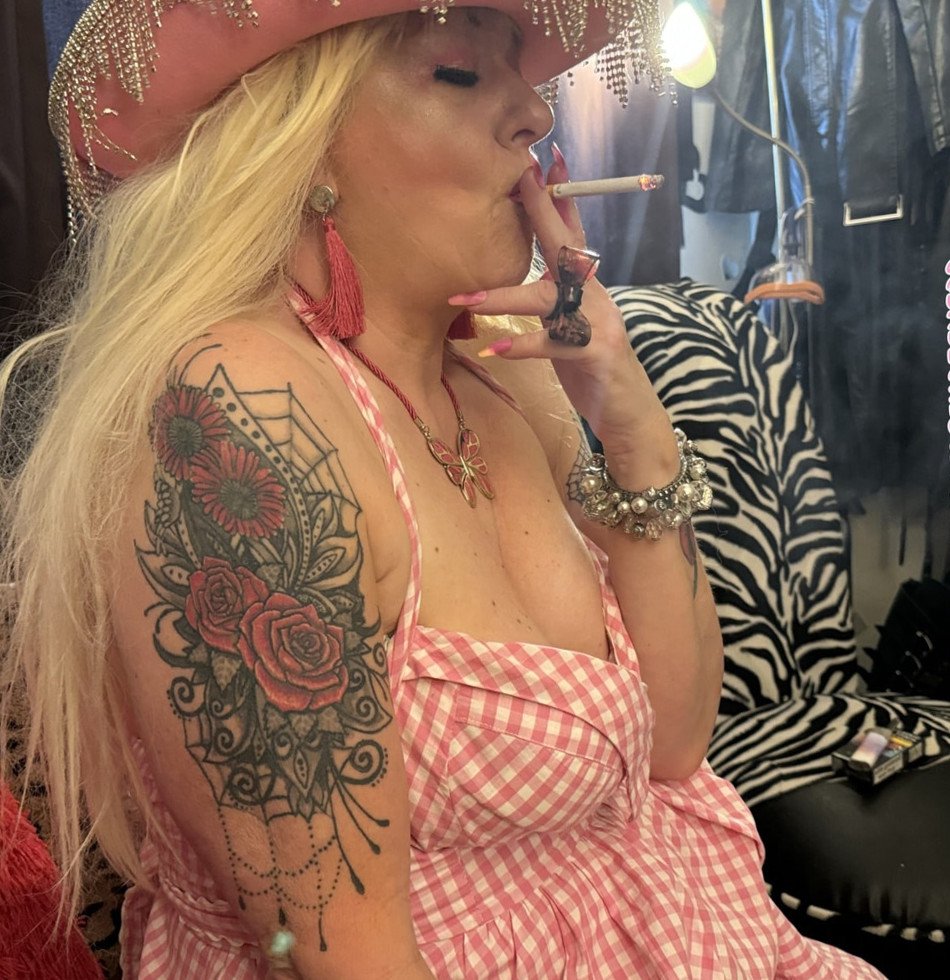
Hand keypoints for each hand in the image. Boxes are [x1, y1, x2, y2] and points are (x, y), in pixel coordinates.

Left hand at [448, 149, 667, 455]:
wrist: (630, 413)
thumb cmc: (595, 367)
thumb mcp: (576, 321)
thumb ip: (559, 293)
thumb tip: (538, 267)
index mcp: (588, 285)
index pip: (574, 231)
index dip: (560, 196)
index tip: (543, 159)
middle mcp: (594, 295)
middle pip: (566, 245)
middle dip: (541, 210)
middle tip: (518, 178)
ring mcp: (596, 322)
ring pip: (548, 298)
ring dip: (503, 297)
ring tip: (464, 300)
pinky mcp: (593, 354)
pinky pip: (554, 344)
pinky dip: (523, 345)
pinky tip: (494, 348)